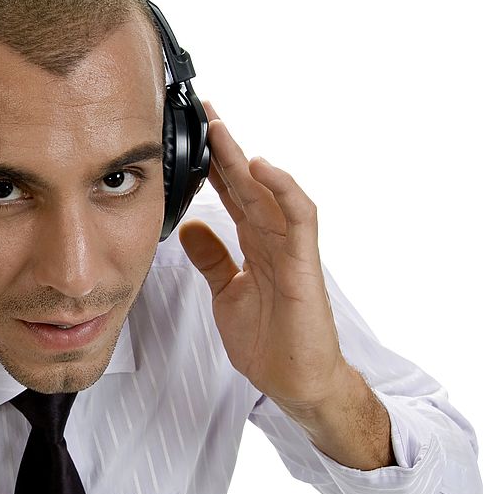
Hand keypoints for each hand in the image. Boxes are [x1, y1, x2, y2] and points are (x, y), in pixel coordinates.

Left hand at [179, 102, 346, 412]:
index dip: (211, 164)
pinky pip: (299, 219)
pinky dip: (283, 191)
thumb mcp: (226, 292)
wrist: (295, 381)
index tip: (189, 136)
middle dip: (225, 148)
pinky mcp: (304, 266)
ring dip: (246, 159)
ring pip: (270, 192)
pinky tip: (262, 168)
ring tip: (221, 129)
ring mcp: (290, 250)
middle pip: (248, 184)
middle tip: (203, 112)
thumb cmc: (269, 340)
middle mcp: (273, 240)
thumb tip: (190, 228)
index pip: (231, 194)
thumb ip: (212, 259)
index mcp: (255, 244)